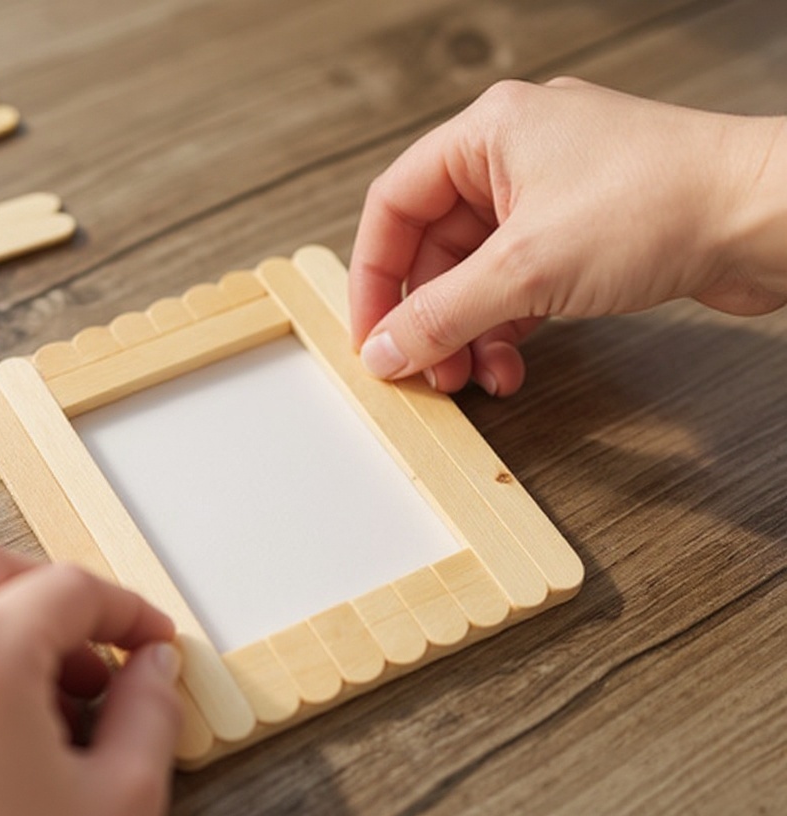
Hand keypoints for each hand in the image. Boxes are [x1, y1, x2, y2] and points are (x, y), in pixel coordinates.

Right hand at [350, 77, 786, 395]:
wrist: (766, 217)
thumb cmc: (663, 202)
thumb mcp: (525, 269)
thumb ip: (441, 315)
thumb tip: (384, 348)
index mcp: (488, 135)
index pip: (394, 206)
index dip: (373, 277)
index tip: (371, 335)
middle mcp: (514, 159)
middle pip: (435, 249)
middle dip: (430, 319)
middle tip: (429, 370)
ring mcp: (551, 199)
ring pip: (477, 276)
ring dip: (470, 333)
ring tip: (477, 377)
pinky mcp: (582, 236)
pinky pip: (518, 287)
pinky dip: (507, 330)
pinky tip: (512, 364)